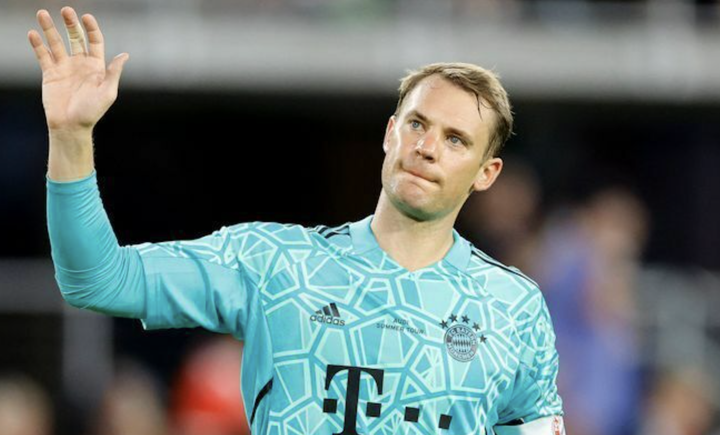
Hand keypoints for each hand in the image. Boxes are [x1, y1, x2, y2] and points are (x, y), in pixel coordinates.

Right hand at [28, 7, 128, 133]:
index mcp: (96, 66)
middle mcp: (80, 64)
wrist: (71, 126)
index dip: (91, 28)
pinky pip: (43, 55)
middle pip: (75, 38)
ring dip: (50, 28)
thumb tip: (124, 55)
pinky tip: (33, 33)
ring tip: (42, 14)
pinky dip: (38, 44)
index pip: (95, 41)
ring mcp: (64, 67)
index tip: (86, 17)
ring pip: (56, 43)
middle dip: (70, 24)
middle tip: (65, 10)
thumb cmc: (92, 112)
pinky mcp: (50, 73)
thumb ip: (113, 73)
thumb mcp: (107, 92)